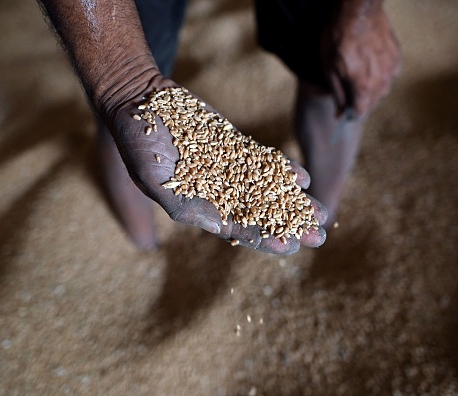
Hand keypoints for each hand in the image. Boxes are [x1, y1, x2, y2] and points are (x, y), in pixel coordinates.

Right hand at [109, 76, 327, 254]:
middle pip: (260, 213)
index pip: (236, 228)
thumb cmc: (136, 143)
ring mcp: (228, 168)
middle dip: (289, 225)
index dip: (262, 238)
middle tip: (317, 237)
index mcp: (199, 207)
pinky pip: (263, 161)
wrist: (140, 101)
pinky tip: (303, 179)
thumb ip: (183, 204)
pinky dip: (283, 170)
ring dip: (294, 201)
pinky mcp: (234, 146)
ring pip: (268, 189)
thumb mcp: (151, 178)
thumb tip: (217, 226)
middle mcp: (218, 191)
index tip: (288, 247)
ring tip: (321, 213)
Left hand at [323, 2, 400, 116]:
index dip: (350, 113)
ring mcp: (392, 69)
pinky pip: (390, 76)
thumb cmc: (339, 38)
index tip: (345, 110)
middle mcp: (382, 81)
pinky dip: (381, 76)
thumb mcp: (329, 69)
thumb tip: (340, 113)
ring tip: (360, 76)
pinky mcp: (397, 58)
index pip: (360, 113)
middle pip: (373, 103)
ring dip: (372, 90)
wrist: (358, 11)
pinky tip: (371, 66)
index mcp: (364, 87)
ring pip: (384, 91)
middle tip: (349, 90)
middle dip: (360, 102)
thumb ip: (338, 93)